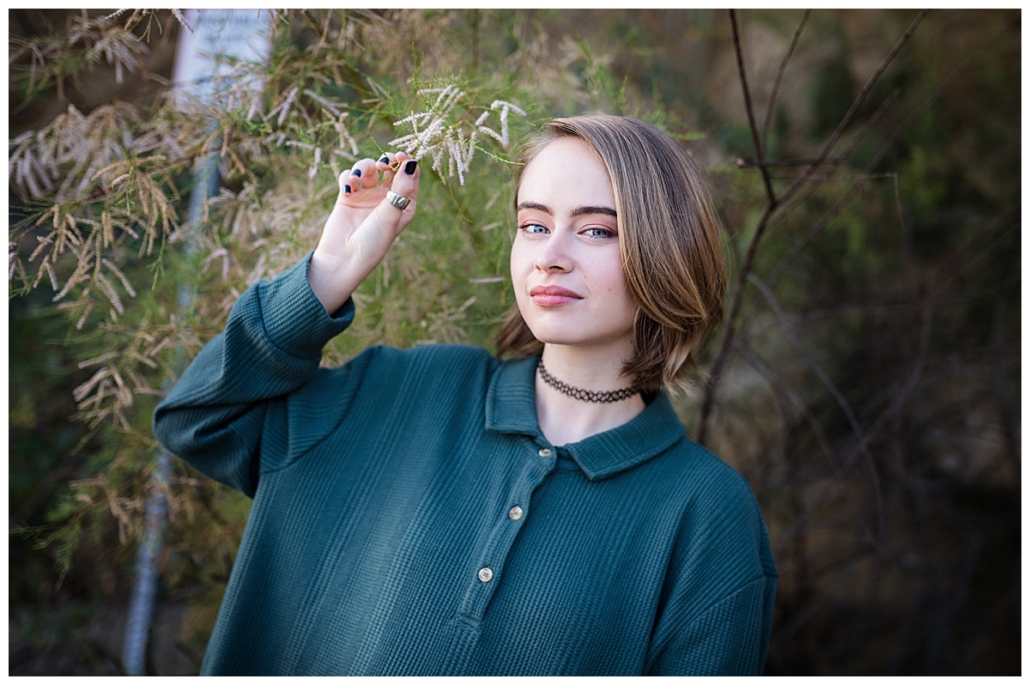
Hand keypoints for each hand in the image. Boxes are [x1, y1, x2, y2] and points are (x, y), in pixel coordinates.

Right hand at [308, 151, 420, 312]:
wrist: (343, 259)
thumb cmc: (373, 241)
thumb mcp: (391, 215)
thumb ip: (401, 188)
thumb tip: (413, 163)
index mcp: (405, 204)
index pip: (410, 175)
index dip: (407, 162)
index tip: (400, 157)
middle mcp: (388, 198)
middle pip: (390, 167)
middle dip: (385, 160)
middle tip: (381, 164)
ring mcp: (367, 196)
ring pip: (368, 168)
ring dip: (363, 167)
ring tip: (357, 178)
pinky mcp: (348, 196)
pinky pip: (349, 176)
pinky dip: (348, 177)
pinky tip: (347, 189)